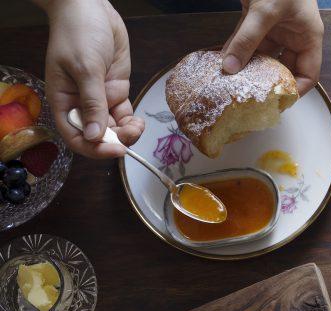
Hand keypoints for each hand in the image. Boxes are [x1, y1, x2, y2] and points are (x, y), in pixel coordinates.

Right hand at [38, 0, 143, 157]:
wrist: (91, 9)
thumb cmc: (78, 33)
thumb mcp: (85, 68)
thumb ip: (92, 102)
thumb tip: (94, 136)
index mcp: (64, 101)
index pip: (75, 136)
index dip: (94, 148)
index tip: (114, 150)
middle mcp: (80, 104)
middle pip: (97, 136)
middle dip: (114, 141)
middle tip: (130, 135)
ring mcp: (99, 98)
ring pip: (113, 128)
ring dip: (126, 133)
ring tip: (137, 127)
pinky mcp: (115, 91)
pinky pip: (123, 115)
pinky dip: (132, 123)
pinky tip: (139, 121)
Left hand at [221, 0, 323, 95]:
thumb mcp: (266, 11)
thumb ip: (247, 38)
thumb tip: (230, 66)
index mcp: (307, 37)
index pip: (308, 74)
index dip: (295, 90)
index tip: (277, 102)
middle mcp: (293, 36)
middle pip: (283, 67)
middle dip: (267, 80)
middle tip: (251, 94)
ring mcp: (275, 27)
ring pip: (262, 54)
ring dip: (248, 66)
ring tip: (233, 81)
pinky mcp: (257, 18)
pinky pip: (247, 39)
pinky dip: (237, 49)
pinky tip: (225, 60)